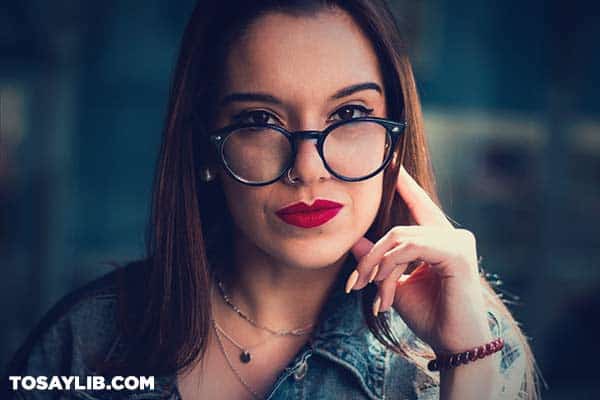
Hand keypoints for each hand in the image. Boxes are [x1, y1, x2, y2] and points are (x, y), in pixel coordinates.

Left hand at [346, 165, 492, 353]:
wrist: (454, 347)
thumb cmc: (430, 317)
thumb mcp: (395, 285)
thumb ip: (378, 261)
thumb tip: (354, 240)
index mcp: (441, 240)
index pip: (420, 205)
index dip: (405, 185)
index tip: (391, 164)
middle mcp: (454, 236)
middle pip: (398, 230)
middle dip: (370, 256)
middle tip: (354, 284)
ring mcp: (458, 242)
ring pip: (400, 239)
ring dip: (377, 266)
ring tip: (369, 291)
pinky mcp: (457, 254)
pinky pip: (411, 248)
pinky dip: (390, 265)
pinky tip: (385, 287)